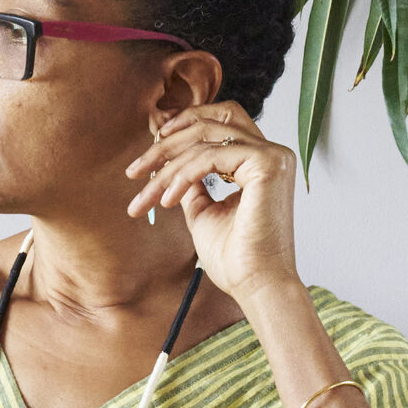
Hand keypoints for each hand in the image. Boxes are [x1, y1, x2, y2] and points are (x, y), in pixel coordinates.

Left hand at [123, 101, 300, 302]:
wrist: (257, 287)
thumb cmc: (236, 259)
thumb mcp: (204, 213)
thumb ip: (193, 186)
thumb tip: (172, 170)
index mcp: (261, 162)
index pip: (220, 122)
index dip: (182, 127)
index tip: (148, 157)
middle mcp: (271, 153)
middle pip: (211, 120)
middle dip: (167, 141)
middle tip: (134, 171)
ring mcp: (272, 156)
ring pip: (205, 138)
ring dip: (167, 165)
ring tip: (146, 197)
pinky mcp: (267, 164)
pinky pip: (210, 157)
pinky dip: (183, 176)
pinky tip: (167, 200)